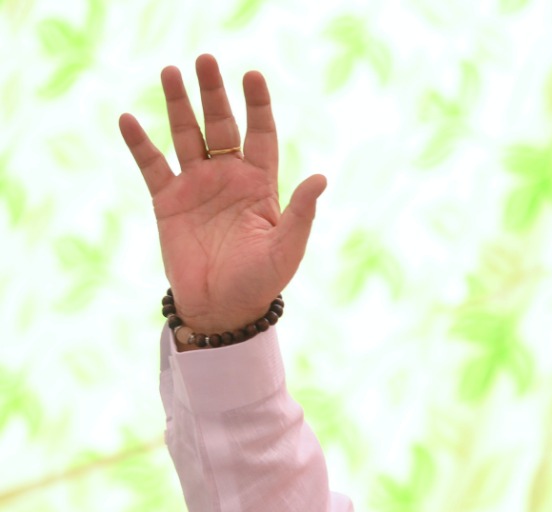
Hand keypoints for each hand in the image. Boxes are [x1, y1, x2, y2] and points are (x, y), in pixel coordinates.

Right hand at [119, 55, 325, 334]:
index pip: (260, 135)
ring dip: (178, 105)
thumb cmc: (261, 282)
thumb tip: (320, 178)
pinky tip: (129, 119)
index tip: (253, 75)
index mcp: (260, 186)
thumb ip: (301, 213)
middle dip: (214, 93)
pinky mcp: (167, 202)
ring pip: (186, 136)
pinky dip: (140, 143)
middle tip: (206, 60)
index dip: (257, 105)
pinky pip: (152, 166)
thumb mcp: (287, 248)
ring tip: (170, 72)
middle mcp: (228, 179)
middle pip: (220, 126)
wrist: (222, 309)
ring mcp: (196, 187)